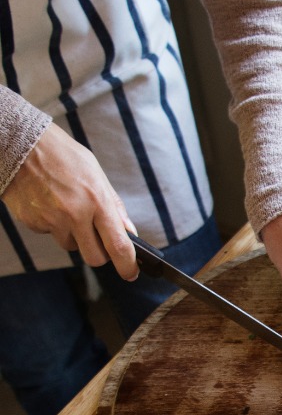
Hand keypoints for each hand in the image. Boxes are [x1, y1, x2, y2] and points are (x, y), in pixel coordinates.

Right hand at [0, 123, 136, 278]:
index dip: (127, 265)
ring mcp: (51, 220)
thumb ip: (114, 206)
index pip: (118, 246)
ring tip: (67, 208)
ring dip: (75, 236)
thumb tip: (130, 232)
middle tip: (99, 240)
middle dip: (100, 254)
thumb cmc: (62, 155)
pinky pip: (50, 234)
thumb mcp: (96, 174)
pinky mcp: (33, 222)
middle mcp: (75, 214)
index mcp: (97, 201)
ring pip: (71, 246)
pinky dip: (53, 225)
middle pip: (94, 258)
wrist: (19, 142)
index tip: (131, 273)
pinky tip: (49, 203)